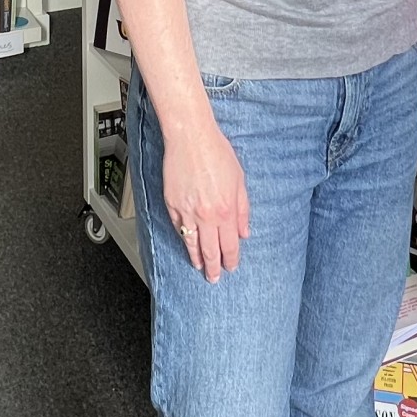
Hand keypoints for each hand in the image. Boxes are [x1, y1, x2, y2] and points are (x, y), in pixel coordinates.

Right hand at [161, 118, 249, 279]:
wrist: (191, 138)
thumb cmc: (216, 152)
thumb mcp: (239, 181)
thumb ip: (243, 210)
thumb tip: (244, 232)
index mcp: (226, 211)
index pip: (229, 246)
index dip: (230, 260)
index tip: (231, 268)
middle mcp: (206, 215)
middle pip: (210, 251)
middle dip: (213, 267)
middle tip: (214, 278)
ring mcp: (187, 211)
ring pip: (191, 243)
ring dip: (196, 258)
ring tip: (199, 267)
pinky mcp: (172, 204)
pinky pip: (178, 227)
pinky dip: (183, 237)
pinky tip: (187, 243)